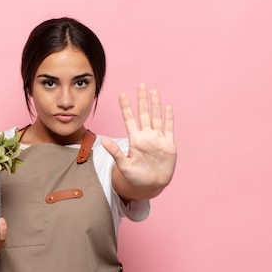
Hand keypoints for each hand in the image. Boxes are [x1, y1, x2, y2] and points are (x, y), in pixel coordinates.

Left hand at [102, 83, 176, 197]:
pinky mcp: (168, 145)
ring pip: (156, 118)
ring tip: (153, 91)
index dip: (126, 107)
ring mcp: (158, 139)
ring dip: (155, 105)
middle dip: (142, 100)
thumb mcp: (124, 166)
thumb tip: (103, 141)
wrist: (150, 186)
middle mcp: (146, 136)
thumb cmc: (135, 177)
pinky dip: (168, 118)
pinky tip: (167, 107)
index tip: (121, 94)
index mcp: (135, 140)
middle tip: (140, 85)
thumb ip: (115, 152)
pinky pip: (169, 129)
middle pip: (144, 114)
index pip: (129, 119)